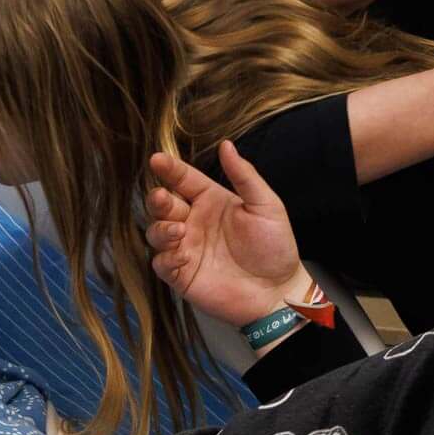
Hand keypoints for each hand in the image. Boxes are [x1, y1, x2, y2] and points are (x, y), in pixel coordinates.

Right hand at [146, 144, 309, 328]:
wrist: (278, 290)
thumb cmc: (275, 246)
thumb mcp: (266, 205)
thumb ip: (245, 175)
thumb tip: (226, 144)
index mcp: (211, 200)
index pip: (183, 179)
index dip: (169, 169)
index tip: (157, 159)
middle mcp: (193, 221)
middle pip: (162, 205)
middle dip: (157, 199)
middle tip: (163, 198)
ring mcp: (186, 248)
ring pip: (155, 232)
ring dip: (160, 228)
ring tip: (179, 230)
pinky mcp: (182, 274)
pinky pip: (161, 263)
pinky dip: (166, 257)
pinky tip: (183, 255)